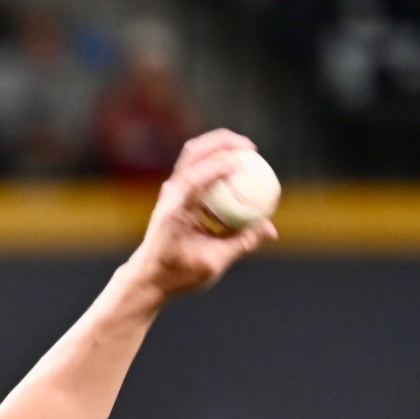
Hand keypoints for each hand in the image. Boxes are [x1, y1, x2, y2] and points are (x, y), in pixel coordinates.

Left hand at [126, 129, 278, 299]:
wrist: (147, 276)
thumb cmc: (177, 273)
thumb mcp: (212, 262)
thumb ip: (242, 243)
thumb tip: (271, 230)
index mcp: (176, 211)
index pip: (195, 178)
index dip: (219, 165)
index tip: (244, 160)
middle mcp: (170, 195)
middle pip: (194, 153)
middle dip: (223, 142)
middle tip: (251, 147)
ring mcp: (170, 191)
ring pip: (192, 155)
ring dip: (218, 146)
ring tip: (245, 151)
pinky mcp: (173, 193)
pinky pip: (195, 168)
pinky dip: (215, 162)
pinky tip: (235, 170)